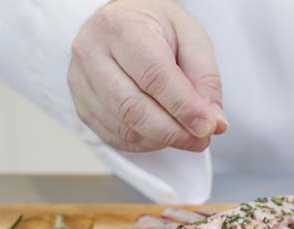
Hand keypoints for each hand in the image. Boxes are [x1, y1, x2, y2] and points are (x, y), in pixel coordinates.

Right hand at [67, 0, 226, 151]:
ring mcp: (80, 80)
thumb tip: (213, 122)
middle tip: (201, 139)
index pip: (154, 76)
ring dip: (160, 140)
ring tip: (186, 136)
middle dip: (173, 131)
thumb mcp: (191, 37)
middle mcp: (91, 51)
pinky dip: (143, 143)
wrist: (122, 21)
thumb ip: (205, 78)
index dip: (183, 106)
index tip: (208, 126)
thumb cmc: (156, 27)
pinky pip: (112, 135)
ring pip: (122, 126)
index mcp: (121, 26)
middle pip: (133, 107)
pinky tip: (162, 135)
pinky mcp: (80, 103)